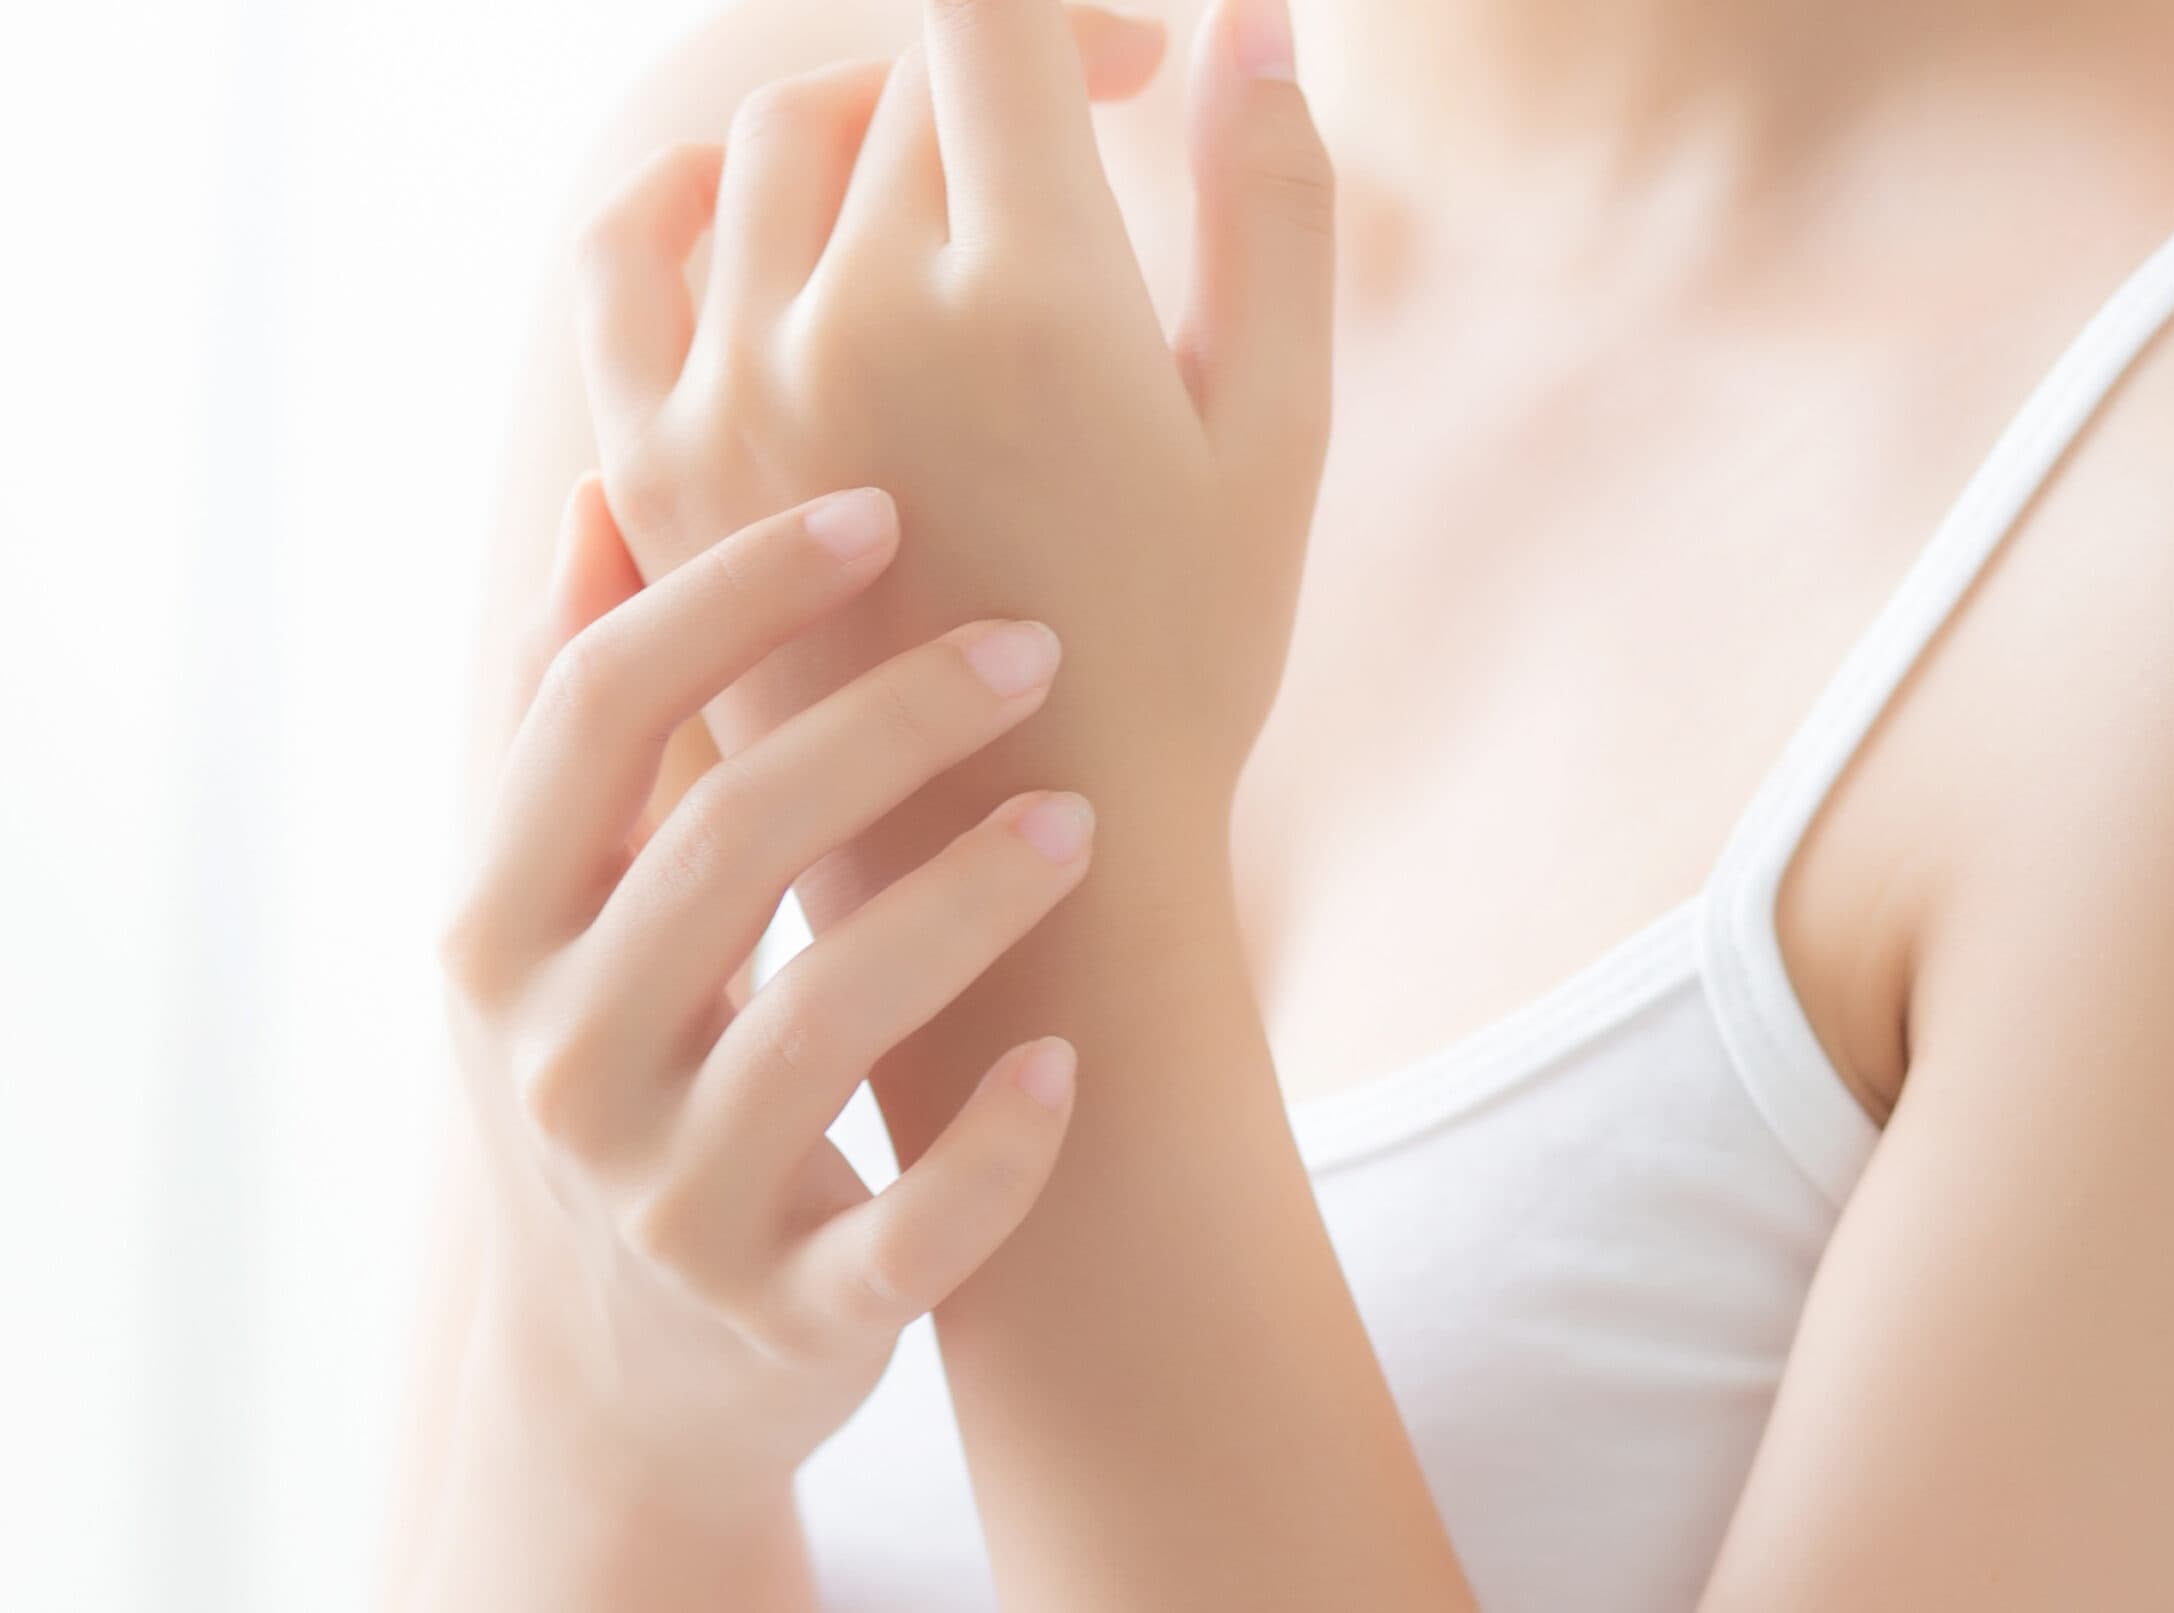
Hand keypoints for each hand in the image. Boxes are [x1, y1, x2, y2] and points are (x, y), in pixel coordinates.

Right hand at [437, 478, 1093, 1514]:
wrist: (609, 1385)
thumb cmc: (606, 1079)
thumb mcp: (546, 917)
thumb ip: (573, 718)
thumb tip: (601, 494)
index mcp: (495, 933)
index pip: (592, 709)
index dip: (732, 590)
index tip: (878, 508)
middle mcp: (558, 1063)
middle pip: (725, 839)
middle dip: (891, 720)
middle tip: (1034, 647)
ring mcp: (667, 1203)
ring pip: (826, 1021)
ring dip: (969, 898)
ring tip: (1081, 814)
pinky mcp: (788, 1320)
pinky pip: (910, 1234)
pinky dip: (998, 1150)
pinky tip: (1069, 1065)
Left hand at [574, 0, 1332, 864]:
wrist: (1037, 873)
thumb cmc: (1189, 657)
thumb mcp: (1274, 438)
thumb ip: (1272, 211)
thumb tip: (1251, 16)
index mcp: (1030, 296)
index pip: (997, 19)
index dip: (1077, 9)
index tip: (1138, 63)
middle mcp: (857, 315)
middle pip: (898, 88)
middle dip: (999, 83)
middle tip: (1070, 149)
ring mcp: (732, 389)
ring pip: (764, 150)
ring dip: (863, 126)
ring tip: (940, 190)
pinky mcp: (654, 467)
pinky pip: (625, 255)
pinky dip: (684, 195)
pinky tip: (744, 209)